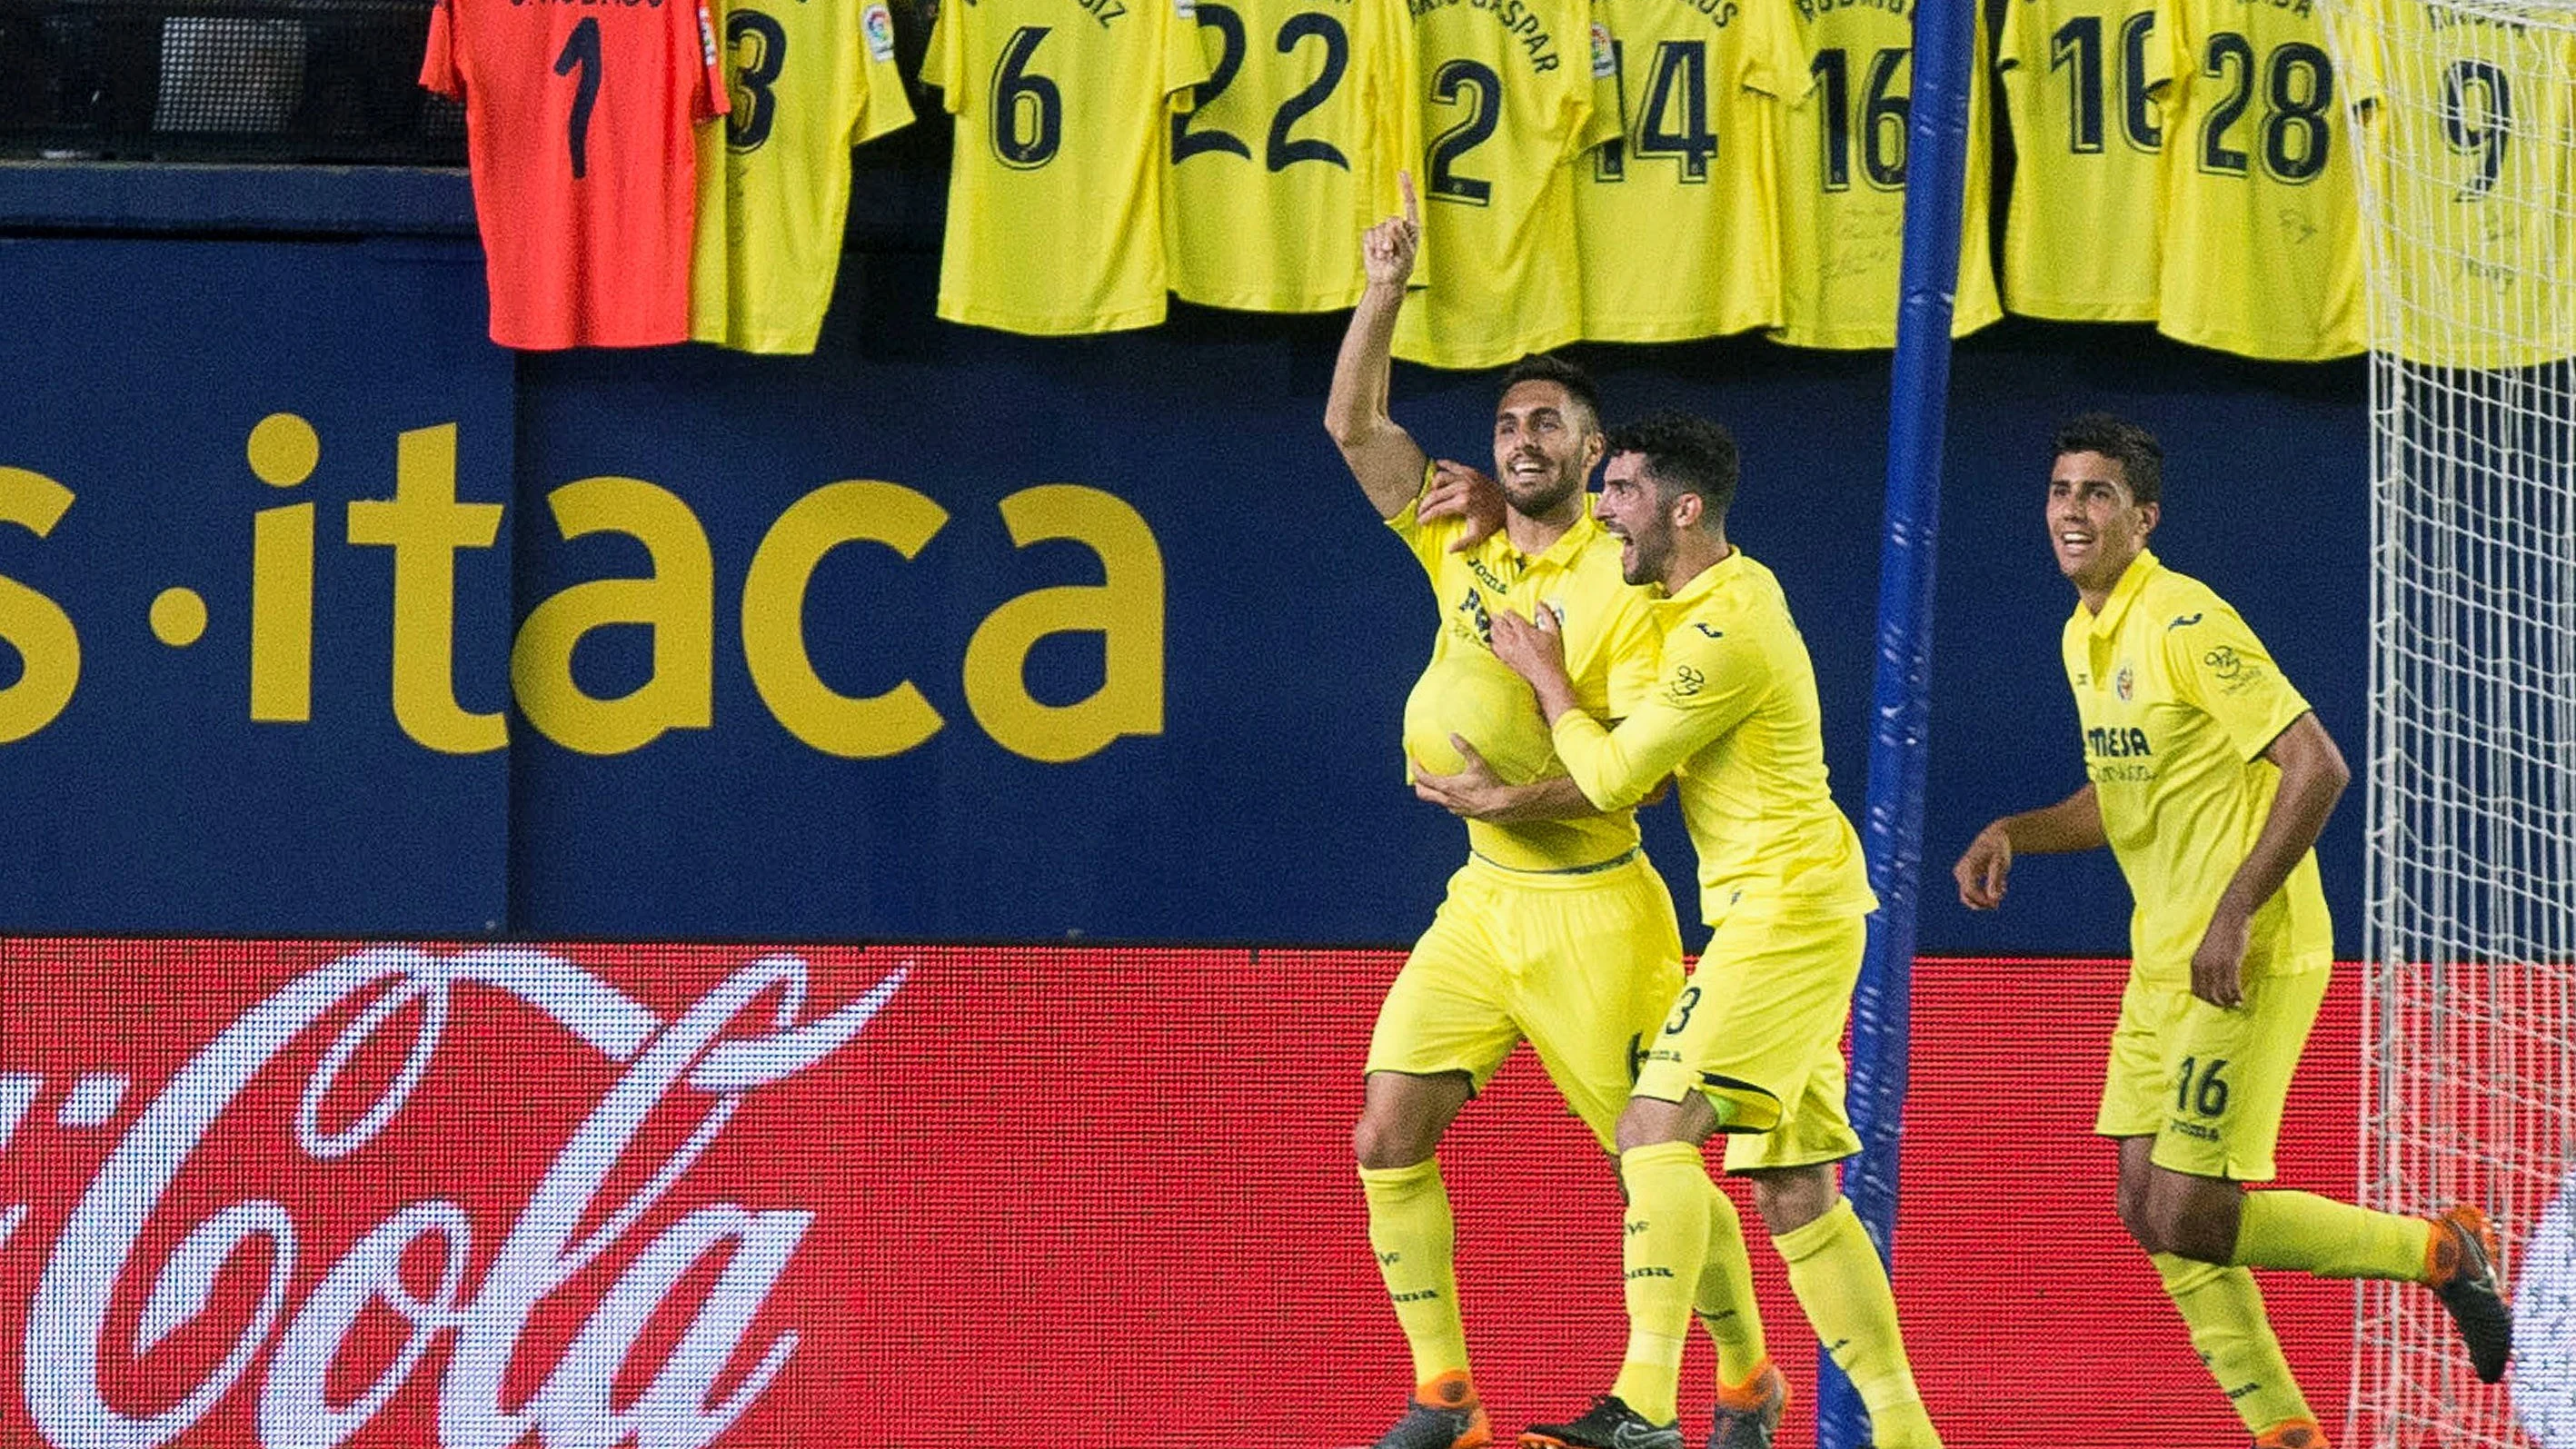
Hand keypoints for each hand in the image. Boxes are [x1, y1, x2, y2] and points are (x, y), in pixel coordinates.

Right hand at [1361, 171, 1420, 288]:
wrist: (1386, 280)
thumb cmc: (1401, 268)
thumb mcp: (1407, 255)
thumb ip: (1401, 238)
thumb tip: (1392, 222)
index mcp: (1412, 227)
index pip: (1410, 203)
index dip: (1406, 187)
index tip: (1402, 172)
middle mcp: (1398, 225)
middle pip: (1392, 220)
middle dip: (1391, 238)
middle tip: (1392, 253)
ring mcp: (1383, 230)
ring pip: (1380, 229)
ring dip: (1382, 246)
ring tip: (1386, 256)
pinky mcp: (1371, 235)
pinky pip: (1370, 234)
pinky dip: (1373, 246)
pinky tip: (1378, 255)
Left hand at [1412, 736, 1510, 818]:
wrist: (1501, 806)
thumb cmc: (1489, 785)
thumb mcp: (1477, 764)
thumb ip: (1465, 748)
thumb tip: (1453, 735)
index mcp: (1446, 786)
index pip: (1423, 778)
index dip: (1415, 769)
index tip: (1414, 761)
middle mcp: (1446, 799)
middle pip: (1423, 793)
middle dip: (1418, 784)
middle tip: (1419, 775)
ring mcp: (1453, 808)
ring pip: (1436, 800)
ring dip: (1432, 791)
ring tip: (1436, 783)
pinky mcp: (1462, 814)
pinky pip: (1448, 806)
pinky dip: (1446, 798)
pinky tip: (1455, 794)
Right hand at [1419, 459, 1504, 552]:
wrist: (1509, 505)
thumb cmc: (1493, 521)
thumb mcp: (1478, 535)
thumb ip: (1463, 544)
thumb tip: (1449, 550)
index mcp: (1462, 503)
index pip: (1437, 509)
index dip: (1426, 516)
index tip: (1420, 521)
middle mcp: (1463, 488)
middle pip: (1435, 494)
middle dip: (1425, 504)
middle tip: (1421, 511)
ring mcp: (1467, 478)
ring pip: (1440, 478)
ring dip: (1433, 487)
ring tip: (1432, 495)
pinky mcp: (1471, 472)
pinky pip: (1452, 465)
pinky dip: (1443, 465)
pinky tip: (1437, 466)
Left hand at [1488, 607, 1567, 689]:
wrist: (1546, 678)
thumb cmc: (1552, 656)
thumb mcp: (1554, 632)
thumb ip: (1546, 616)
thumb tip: (1539, 604)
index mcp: (1524, 632)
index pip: (1509, 617)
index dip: (1507, 613)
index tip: (1507, 612)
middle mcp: (1513, 640)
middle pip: (1498, 624)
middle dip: (1496, 618)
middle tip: (1495, 615)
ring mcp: (1507, 651)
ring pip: (1493, 635)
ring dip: (1493, 629)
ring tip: (1494, 626)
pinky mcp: (1505, 660)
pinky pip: (1493, 647)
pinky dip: (1492, 642)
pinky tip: (1494, 640)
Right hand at [1953, 824, 2012, 909]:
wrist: (1994, 838)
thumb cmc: (1998, 850)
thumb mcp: (2000, 865)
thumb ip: (1995, 882)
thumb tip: (1993, 899)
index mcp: (1967, 867)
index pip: (1970, 891)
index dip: (1982, 900)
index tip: (1996, 903)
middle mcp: (1960, 871)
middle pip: (1966, 895)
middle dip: (1982, 903)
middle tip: (1997, 905)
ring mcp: (1961, 874)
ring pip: (1968, 895)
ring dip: (1984, 899)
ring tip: (2002, 892)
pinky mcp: (1966, 876)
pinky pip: (1972, 891)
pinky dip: (1985, 893)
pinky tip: (2000, 886)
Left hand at [2189, 907, 2249, 1008]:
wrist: (2230, 917)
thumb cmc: (2221, 934)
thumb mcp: (2207, 952)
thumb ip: (2207, 966)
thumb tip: (2213, 983)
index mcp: (2194, 965)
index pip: (2196, 992)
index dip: (2207, 1000)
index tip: (2218, 1002)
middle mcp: (2202, 967)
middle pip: (2209, 996)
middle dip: (2220, 1003)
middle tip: (2230, 1005)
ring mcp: (2216, 966)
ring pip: (2222, 994)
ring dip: (2231, 1002)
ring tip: (2238, 1003)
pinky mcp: (2231, 963)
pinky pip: (2233, 987)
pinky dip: (2237, 995)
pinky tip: (2242, 997)